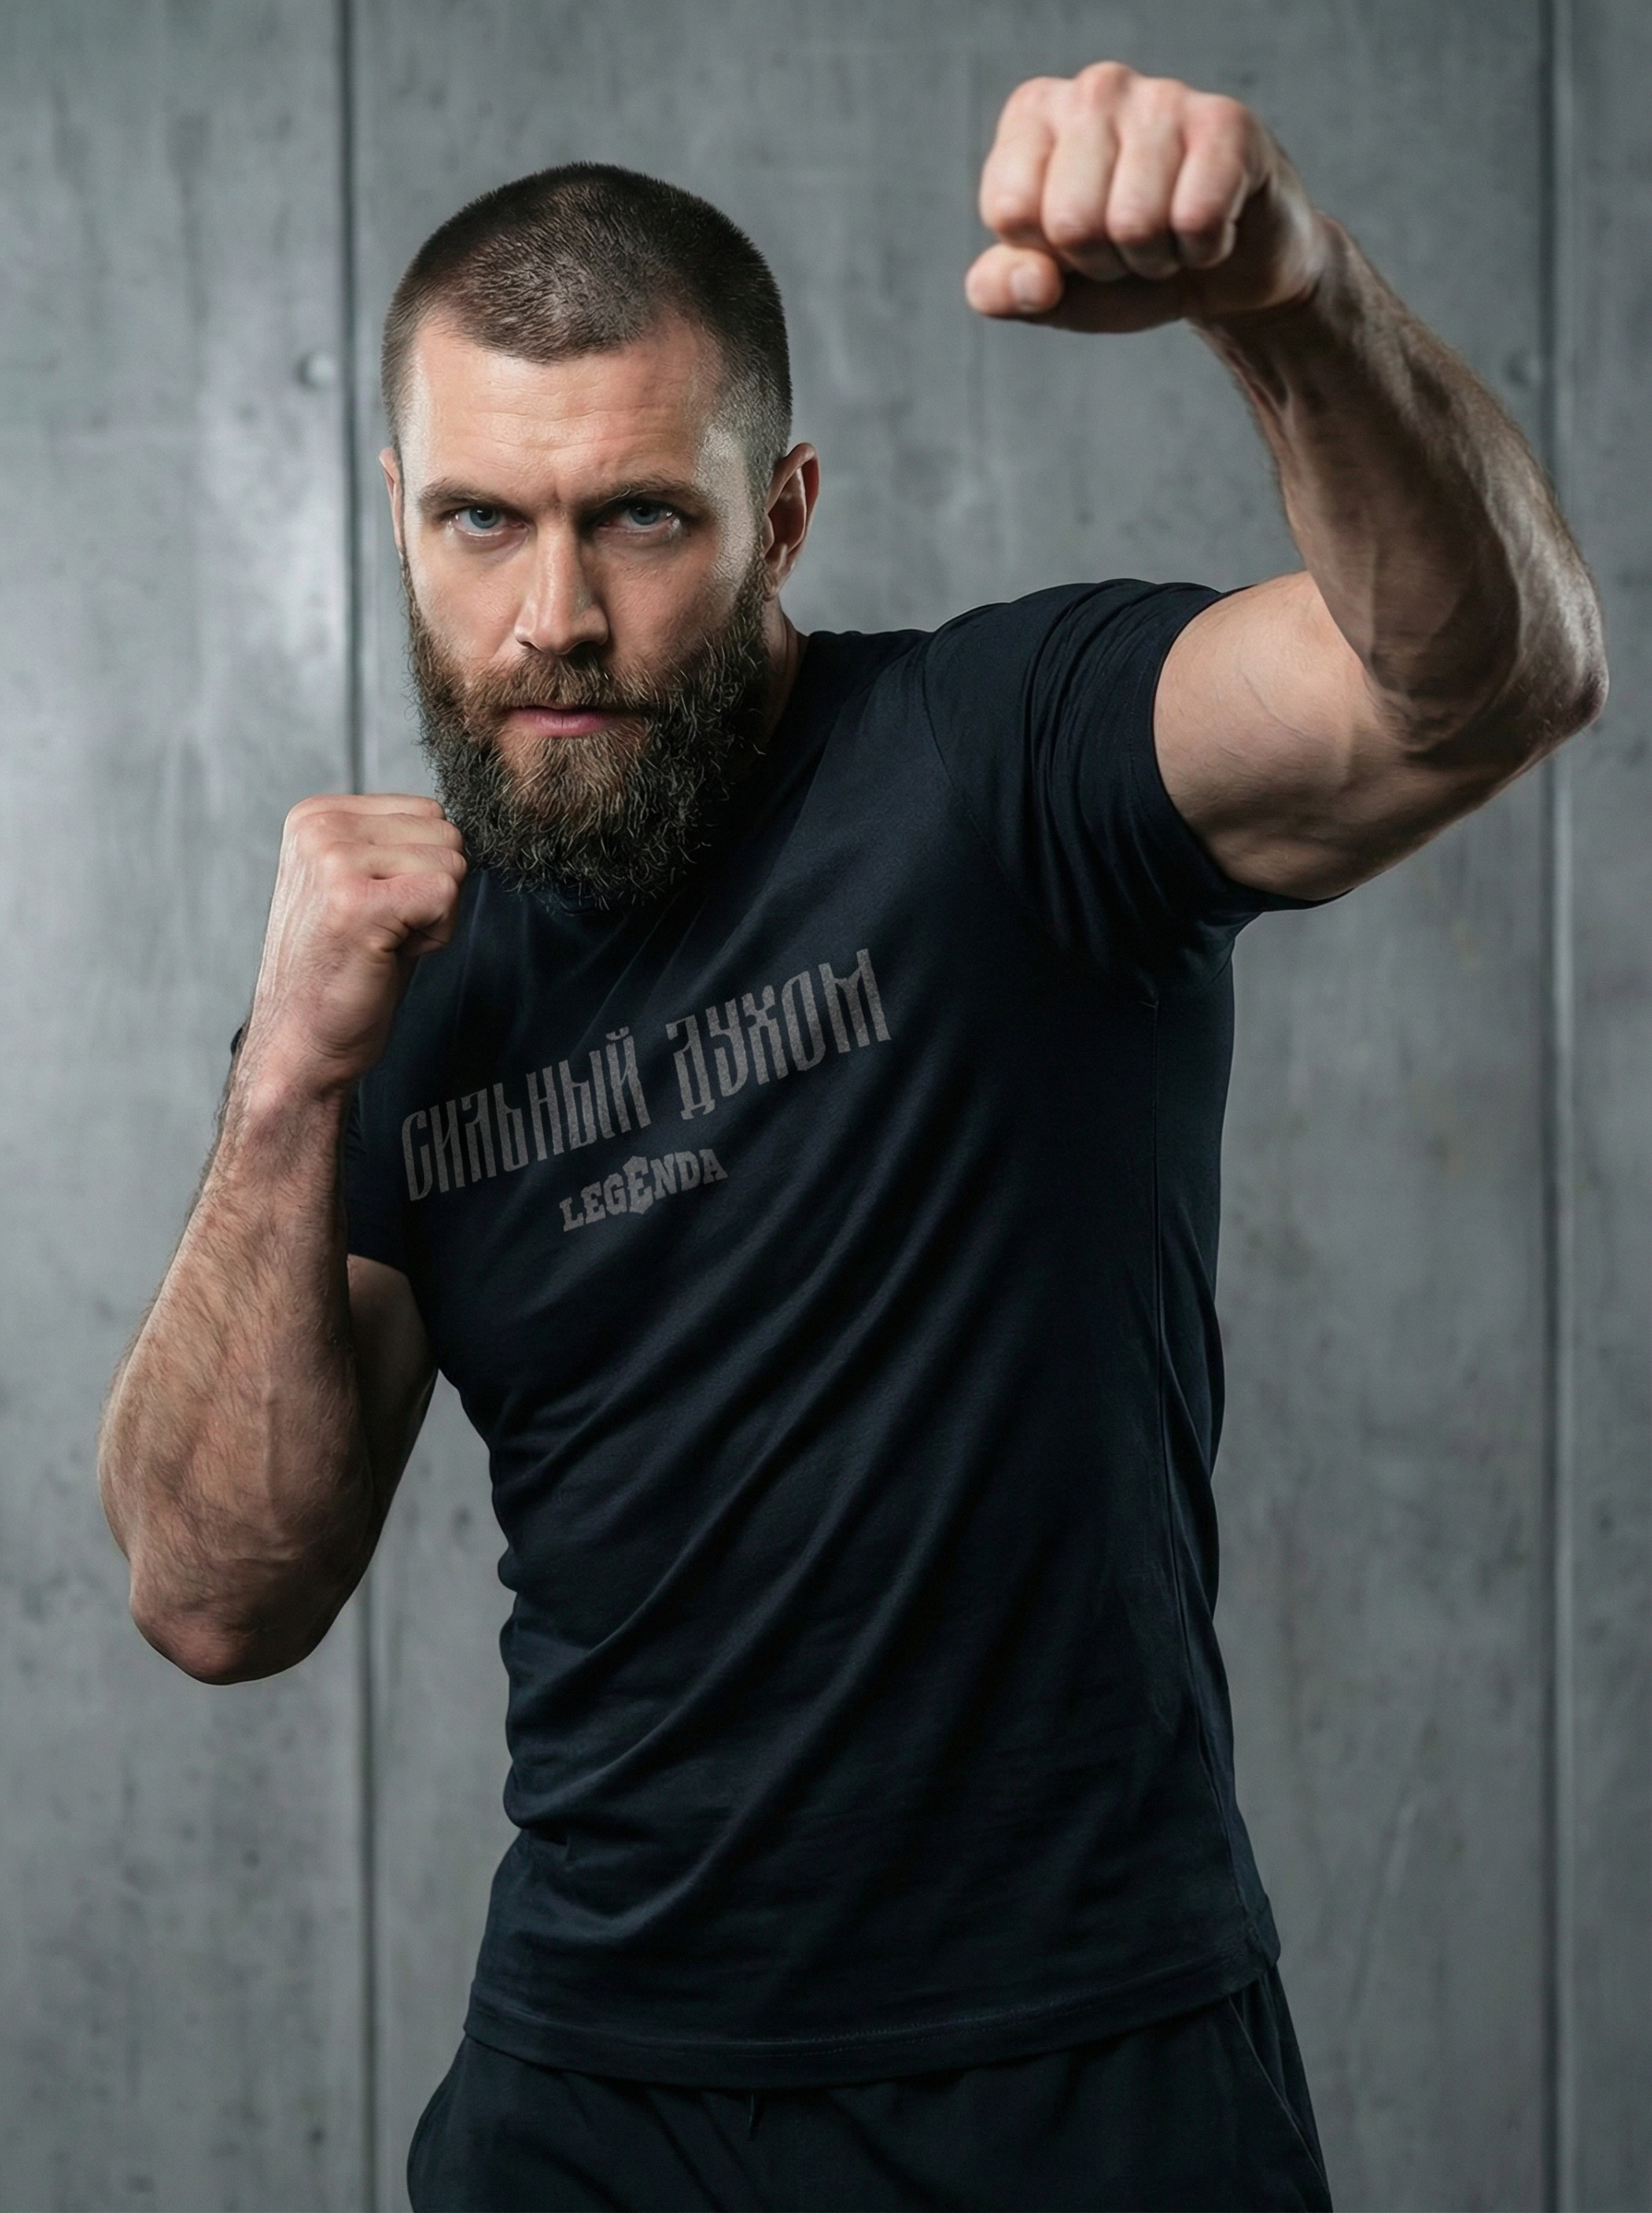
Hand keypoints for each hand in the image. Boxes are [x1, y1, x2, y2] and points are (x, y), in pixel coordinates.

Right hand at [238, 794, 466, 1098]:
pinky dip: (436, 934)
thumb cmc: (344, 969)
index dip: (424, 870)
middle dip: (435, 890)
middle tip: (385, 931)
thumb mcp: (363, 884)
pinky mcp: (356, 901)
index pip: (429, 812)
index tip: (379, 909)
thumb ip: (398, 844)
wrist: (302, 1039)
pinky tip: (391, 954)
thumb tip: (458, 825)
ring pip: (452, 864)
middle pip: (446, 834)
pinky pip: (445, 895)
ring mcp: (334, 860)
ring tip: (384, 942)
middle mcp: (321, 827)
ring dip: (436, 915)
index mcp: (318, 815)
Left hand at [966, 63, 1326, 333]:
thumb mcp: (1048, 291)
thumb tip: (1033, 282)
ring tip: (1167, 235)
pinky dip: (1203, 250)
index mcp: (1032, 115)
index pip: (1010, 210)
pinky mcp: (1225, 122)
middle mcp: (1094, 89)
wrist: (1223, 268)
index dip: (1046, 256)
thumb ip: (1001, 290)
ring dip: (1155, 259)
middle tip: (1127, 244)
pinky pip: (1196, 220)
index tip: (1073, 243)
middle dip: (1102, 261)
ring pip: (1135, 223)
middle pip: (1071, 220)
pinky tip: (1210, 226)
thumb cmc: (1124, 264)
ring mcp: (1162, 97)